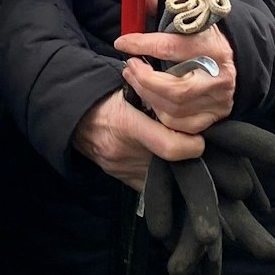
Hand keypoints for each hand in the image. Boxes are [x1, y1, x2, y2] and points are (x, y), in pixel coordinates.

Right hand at [71, 90, 204, 189]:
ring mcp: (121, 169)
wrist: (74, 118)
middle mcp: (124, 152)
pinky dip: (159, 175)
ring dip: (174, 167)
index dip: (191, 146)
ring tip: (180, 153)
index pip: (169, 146)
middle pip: (169, 165)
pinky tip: (163, 163)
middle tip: (193, 146)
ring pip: (161, 177)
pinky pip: (148, 184)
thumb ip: (156, 98)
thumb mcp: (128, 90)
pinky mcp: (121, 178)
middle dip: (187, 159)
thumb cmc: (105, 98)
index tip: (199, 140)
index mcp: (127, 124)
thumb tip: (186, 101)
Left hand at [116, 23, 236, 134]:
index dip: (142, 45)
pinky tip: (151, 98)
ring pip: (174, 108)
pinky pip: (179, 125)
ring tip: (134, 79)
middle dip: (144, 79)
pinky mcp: (213, 117)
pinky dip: (160, 112)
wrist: (235, 60)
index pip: (172, 47)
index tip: (122, 43)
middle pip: (175, 88)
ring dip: (146, 95)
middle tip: (129, 66)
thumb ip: (162, 6)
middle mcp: (219, 76)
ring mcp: (218, 100)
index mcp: (212, 46)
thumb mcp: (189, 15)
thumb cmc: (204, 36)